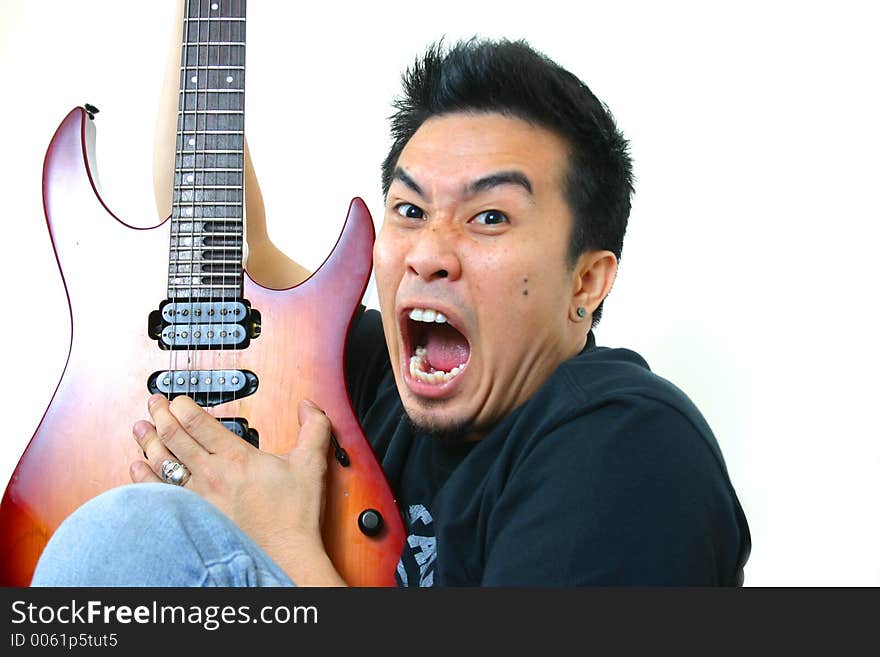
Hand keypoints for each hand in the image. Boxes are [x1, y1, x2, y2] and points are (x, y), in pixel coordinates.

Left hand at [130, 393, 345, 585]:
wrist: (283, 555)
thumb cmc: (293, 516)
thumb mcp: (310, 464)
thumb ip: (313, 428)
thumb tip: (307, 406)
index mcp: (236, 457)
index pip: (197, 421)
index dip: (182, 404)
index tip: (177, 397)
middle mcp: (211, 474)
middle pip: (174, 436)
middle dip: (160, 414)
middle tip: (154, 402)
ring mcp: (197, 497)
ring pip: (161, 462)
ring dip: (148, 441)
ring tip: (141, 427)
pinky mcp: (191, 515)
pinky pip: (157, 492)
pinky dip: (143, 476)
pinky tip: (138, 466)